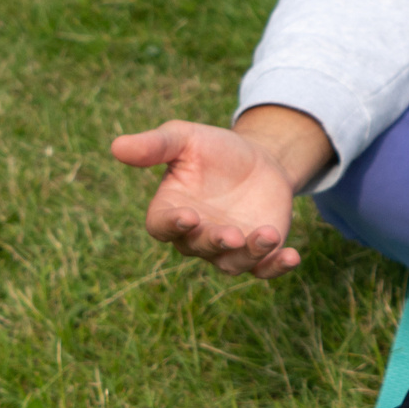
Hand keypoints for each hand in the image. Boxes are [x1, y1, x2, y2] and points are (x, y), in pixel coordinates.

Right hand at [110, 106, 331, 276]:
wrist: (258, 159)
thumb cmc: (213, 150)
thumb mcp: (185, 139)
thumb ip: (155, 145)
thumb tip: (116, 146)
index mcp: (170, 211)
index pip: (162, 226)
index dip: (172, 225)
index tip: (188, 216)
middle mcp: (196, 237)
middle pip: (199, 248)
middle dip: (214, 241)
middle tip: (230, 233)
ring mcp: (228, 249)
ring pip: (232, 263)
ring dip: (249, 253)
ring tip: (268, 234)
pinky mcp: (258, 253)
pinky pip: (264, 269)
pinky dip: (276, 267)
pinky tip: (292, 257)